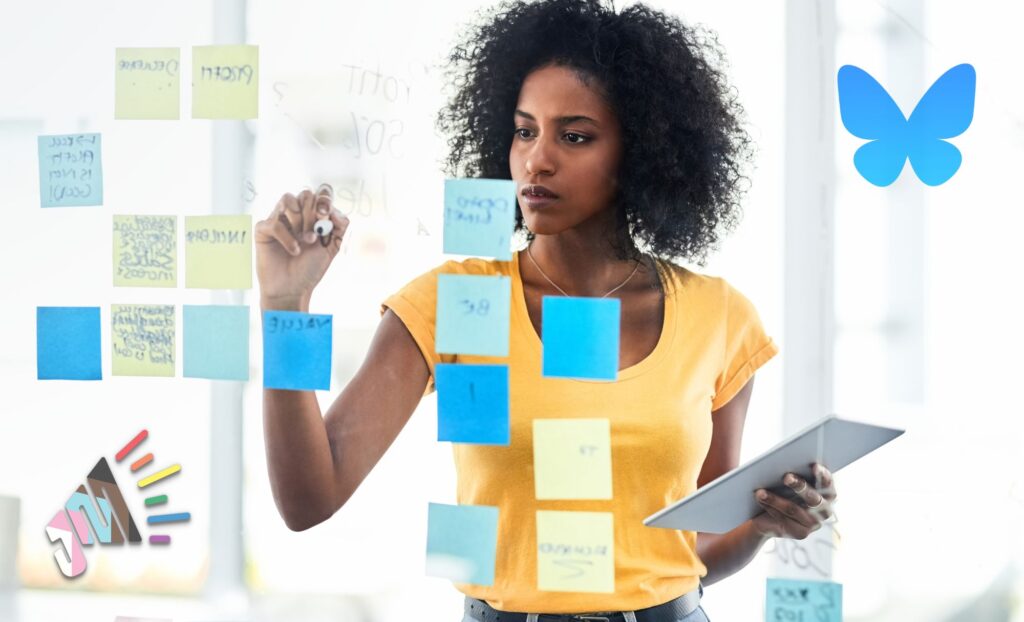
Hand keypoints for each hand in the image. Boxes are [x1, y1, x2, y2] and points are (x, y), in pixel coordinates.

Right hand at [255, 185, 349, 308]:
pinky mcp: (263, 230)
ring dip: (300, 220)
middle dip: (313, 213)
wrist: (293, 289)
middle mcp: (295, 213)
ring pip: (288, 199)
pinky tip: (294, 250)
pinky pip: (274, 222)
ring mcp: (279, 219)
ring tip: (305, 240)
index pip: (321, 193)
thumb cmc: (311, 267)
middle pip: (305, 194)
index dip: (325, 200)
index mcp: (313, 214)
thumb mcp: (333, 247)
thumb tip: (335, 211)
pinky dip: (287, 238)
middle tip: (315, 234)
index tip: (325, 216)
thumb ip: (340, 226)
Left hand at [752, 463, 836, 539]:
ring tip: (761, 491)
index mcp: (828, 493)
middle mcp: (825, 510)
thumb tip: (785, 463)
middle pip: (813, 498)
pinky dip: (769, 507)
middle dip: (800, 486)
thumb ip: (794, 474)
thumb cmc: (782, 490)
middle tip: (786, 477)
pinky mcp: (801, 533)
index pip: (828, 483)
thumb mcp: (790, 481)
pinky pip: (783, 519)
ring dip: (775, 499)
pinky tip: (759, 498)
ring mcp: (814, 524)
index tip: (813, 466)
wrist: (768, 516)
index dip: (822, 475)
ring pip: (793, 509)